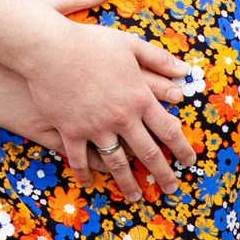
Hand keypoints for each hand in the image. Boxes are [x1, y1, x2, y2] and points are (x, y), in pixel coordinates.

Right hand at [18, 19, 199, 201]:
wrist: (50, 48)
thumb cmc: (90, 43)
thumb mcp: (130, 45)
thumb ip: (159, 59)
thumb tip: (185, 71)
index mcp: (139, 97)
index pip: (168, 130)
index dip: (181, 148)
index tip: (189, 161)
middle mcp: (122, 117)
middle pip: (148, 153)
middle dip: (162, 173)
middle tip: (171, 188)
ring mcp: (96, 127)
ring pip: (117, 163)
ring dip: (128, 183)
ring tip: (136, 197)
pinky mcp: (71, 131)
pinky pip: (80, 159)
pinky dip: (85, 173)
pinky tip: (89, 183)